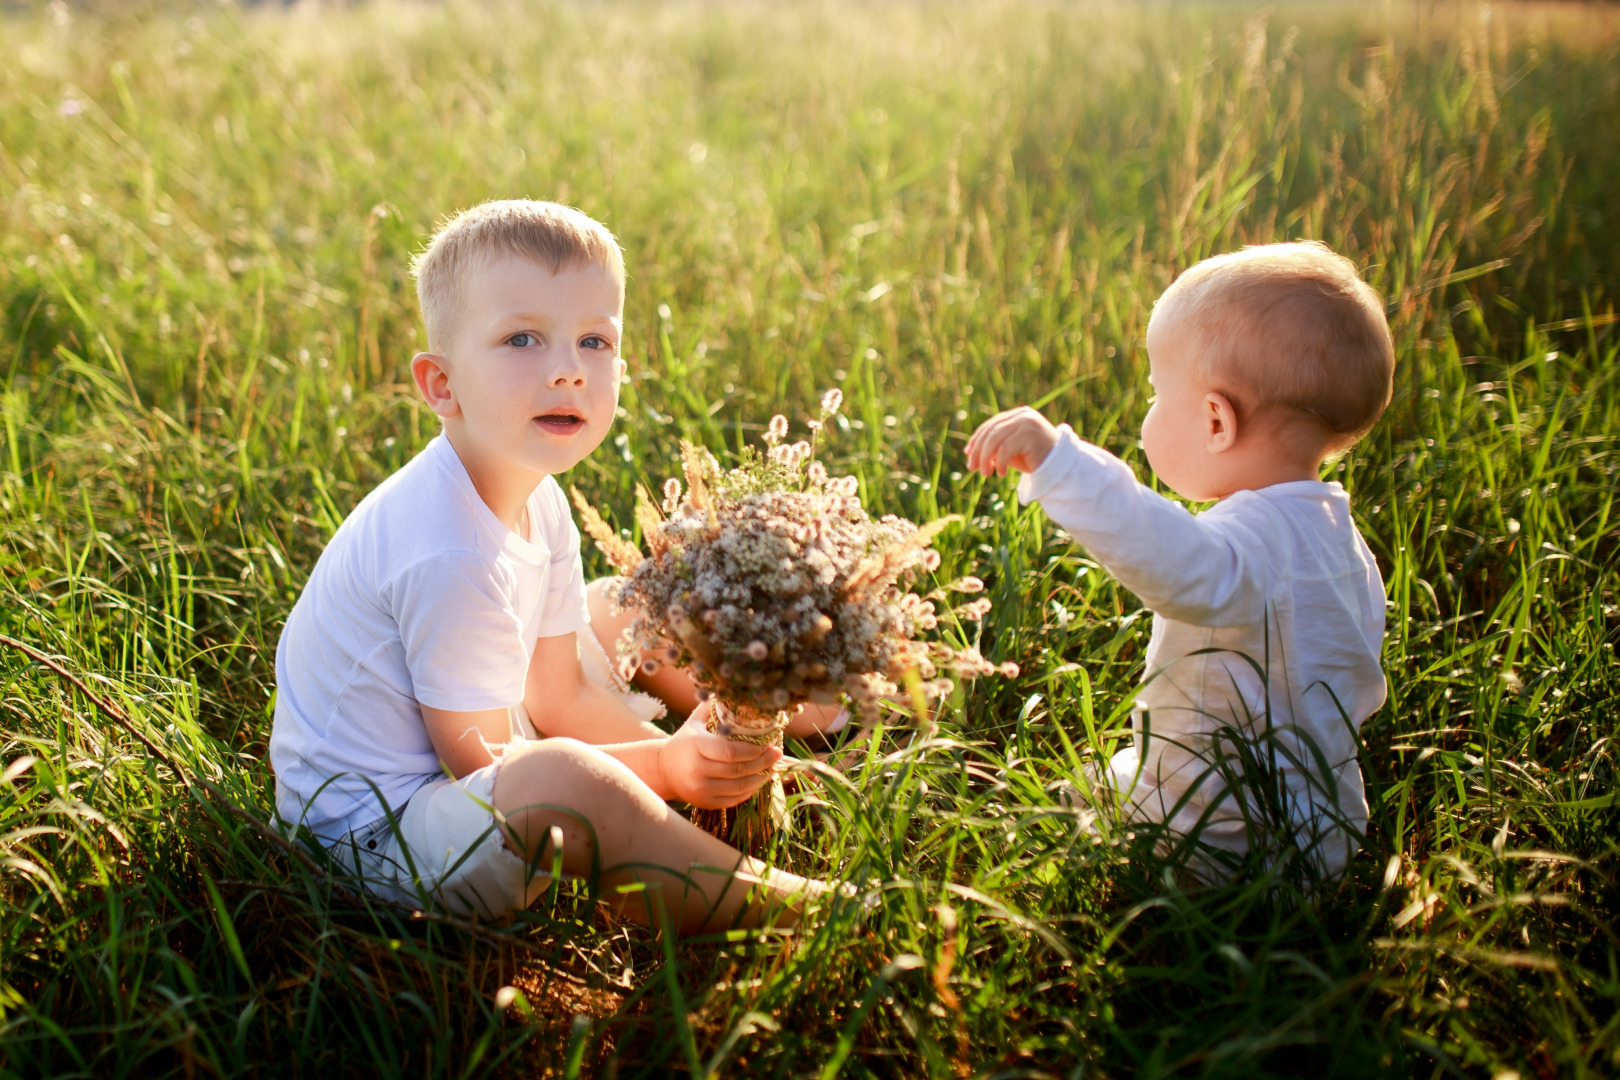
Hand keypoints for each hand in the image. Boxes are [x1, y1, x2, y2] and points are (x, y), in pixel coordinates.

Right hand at [655, 701, 782, 809]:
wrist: (663, 770)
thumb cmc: (685, 741)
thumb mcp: (696, 720)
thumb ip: (714, 706)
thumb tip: (736, 690)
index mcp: (695, 746)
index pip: (729, 751)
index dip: (753, 750)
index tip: (769, 744)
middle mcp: (696, 770)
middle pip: (737, 770)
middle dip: (762, 762)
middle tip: (777, 754)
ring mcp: (700, 789)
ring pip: (738, 787)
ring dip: (760, 778)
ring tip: (772, 767)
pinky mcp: (705, 802)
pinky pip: (733, 800)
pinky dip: (750, 791)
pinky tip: (759, 780)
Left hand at [965, 406, 1061, 476]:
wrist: (1062, 467)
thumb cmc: (1036, 460)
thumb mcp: (1011, 451)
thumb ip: (995, 447)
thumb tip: (971, 451)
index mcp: (1018, 415)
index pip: (991, 424)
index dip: (977, 439)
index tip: (968, 453)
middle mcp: (1022, 415)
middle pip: (991, 431)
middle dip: (978, 450)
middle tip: (971, 467)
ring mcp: (1027, 423)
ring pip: (995, 440)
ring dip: (986, 458)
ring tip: (985, 473)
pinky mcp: (1030, 434)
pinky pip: (1006, 449)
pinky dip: (1000, 463)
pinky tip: (1001, 474)